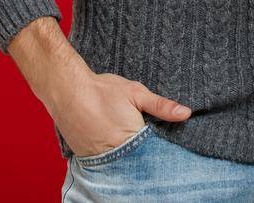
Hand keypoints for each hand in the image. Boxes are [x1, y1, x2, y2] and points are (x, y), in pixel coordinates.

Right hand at [47, 66, 192, 157]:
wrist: (67, 91)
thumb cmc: (103, 90)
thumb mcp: (136, 93)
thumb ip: (161, 106)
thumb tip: (186, 114)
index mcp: (132, 139)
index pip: (152, 152)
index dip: (158, 148)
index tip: (163, 144)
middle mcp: (115, 153)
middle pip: (136, 159)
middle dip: (142, 152)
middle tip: (141, 140)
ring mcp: (98, 158)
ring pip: (118, 162)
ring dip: (124, 155)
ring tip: (124, 140)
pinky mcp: (85, 157)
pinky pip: (102, 161)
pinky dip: (109, 155)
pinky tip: (112, 144)